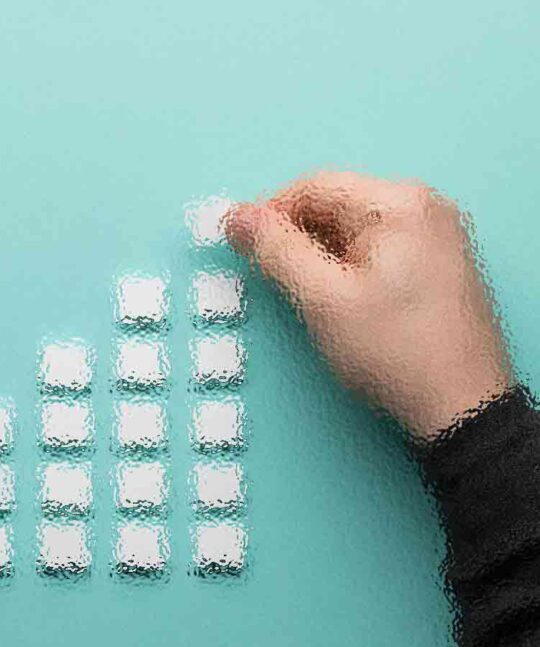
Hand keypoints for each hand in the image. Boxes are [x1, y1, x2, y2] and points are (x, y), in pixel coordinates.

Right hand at [224, 171, 511, 437]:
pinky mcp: (435, 262)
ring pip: (351, 229)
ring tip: (310, 298)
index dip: (268, 214)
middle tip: (275, 281)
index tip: (241, 247)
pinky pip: (373, 249)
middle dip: (295, 238)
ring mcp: (434, 234)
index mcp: (399, 204)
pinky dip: (344, 268)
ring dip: (317, 255)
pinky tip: (338, 302)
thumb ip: (275, 251)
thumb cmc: (395, 351)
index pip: (313, 187)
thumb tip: (236, 216)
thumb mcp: (322, 300)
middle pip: (334, 205)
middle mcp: (423, 207)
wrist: (462, 407)